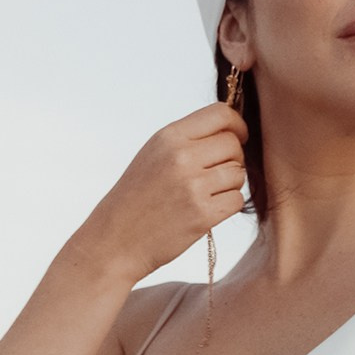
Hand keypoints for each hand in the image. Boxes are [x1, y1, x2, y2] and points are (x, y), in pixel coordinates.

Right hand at [75, 103, 248, 284]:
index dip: (237, 125)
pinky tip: (208, 210)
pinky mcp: (203, 214)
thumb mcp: (154, 154)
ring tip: (206, 194)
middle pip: (233, 145)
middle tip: (216, 174)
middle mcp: (182, 157)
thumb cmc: (137, 197)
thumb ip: (188, 139)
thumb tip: (231, 130)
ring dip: (230, 184)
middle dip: (233, 158)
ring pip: (238, 173)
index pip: (220, 114)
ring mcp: (193, 186)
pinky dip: (228, 205)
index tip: (239, 137)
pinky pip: (237, 200)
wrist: (116, 240)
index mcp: (169, 137)